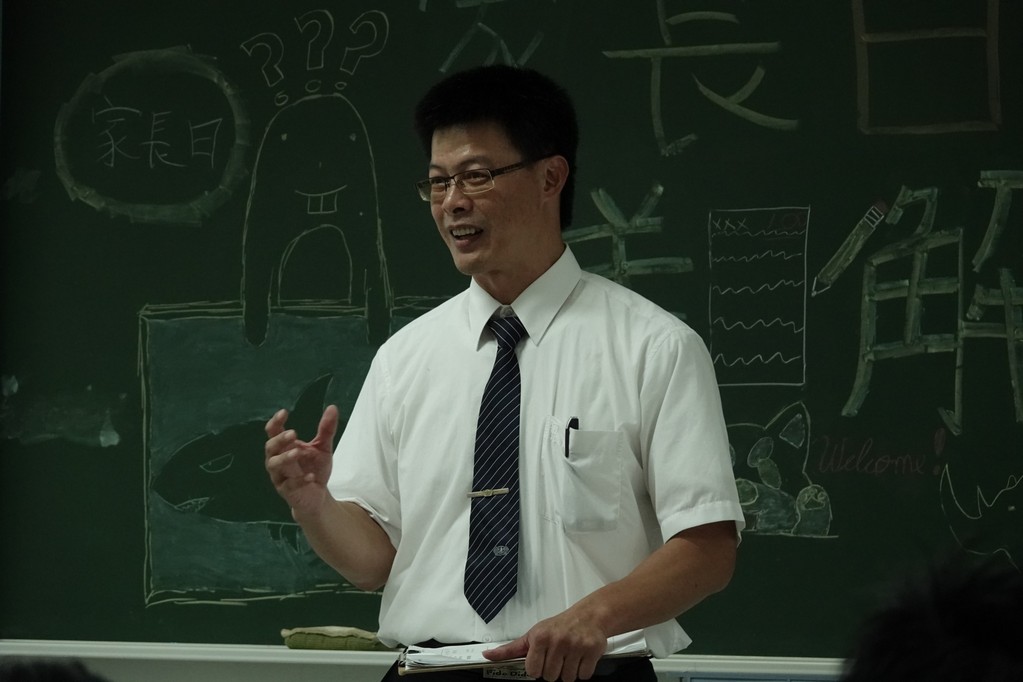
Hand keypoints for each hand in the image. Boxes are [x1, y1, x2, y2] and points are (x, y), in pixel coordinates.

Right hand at [264, 405, 338, 518]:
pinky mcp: (287, 491)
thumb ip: (326, 429)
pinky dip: (299, 480)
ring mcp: (280, 476)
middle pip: (270, 447)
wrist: (318, 495)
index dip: (275, 422)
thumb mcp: (323, 447)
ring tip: (298, 452)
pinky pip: (288, 485)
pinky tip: (310, 476)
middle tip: (293, 433)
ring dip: (284, 458)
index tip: (284, 412)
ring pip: (273, 465)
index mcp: (284, 447)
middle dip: (279, 440)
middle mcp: (277, 460)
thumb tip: (333, 407)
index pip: (273, 432)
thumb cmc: (315, 468)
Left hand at [484, 611, 607, 681]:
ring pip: (568, 678)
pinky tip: (580, 657)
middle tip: (558, 656)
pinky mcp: (592, 650)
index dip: (538, 668)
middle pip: (550, 677)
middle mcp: (558, 641)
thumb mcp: (532, 635)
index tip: (542, 659)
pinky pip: (584, 676)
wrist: (588, 616)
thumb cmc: (558, 627)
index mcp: (541, 637)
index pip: (533, 671)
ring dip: (569, 671)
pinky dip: (583, 670)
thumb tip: (487, 656)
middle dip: (554, 670)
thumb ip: (510, 649)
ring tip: (569, 656)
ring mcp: (576, 646)